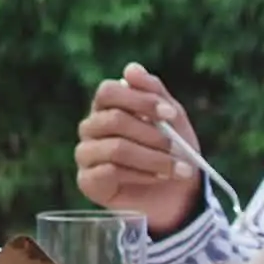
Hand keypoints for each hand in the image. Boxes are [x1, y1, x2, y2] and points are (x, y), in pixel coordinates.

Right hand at [74, 63, 202, 235]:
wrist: (177, 195)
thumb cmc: (172, 151)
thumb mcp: (172, 119)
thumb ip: (153, 92)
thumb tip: (130, 69)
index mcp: (107, 106)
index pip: (109, 91)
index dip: (140, 100)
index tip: (170, 115)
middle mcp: (91, 127)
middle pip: (114, 120)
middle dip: (152, 135)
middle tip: (177, 147)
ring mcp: (86, 154)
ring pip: (116, 148)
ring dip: (152, 158)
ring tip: (177, 168)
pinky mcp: (87, 181)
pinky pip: (111, 172)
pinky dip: (141, 175)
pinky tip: (158, 178)